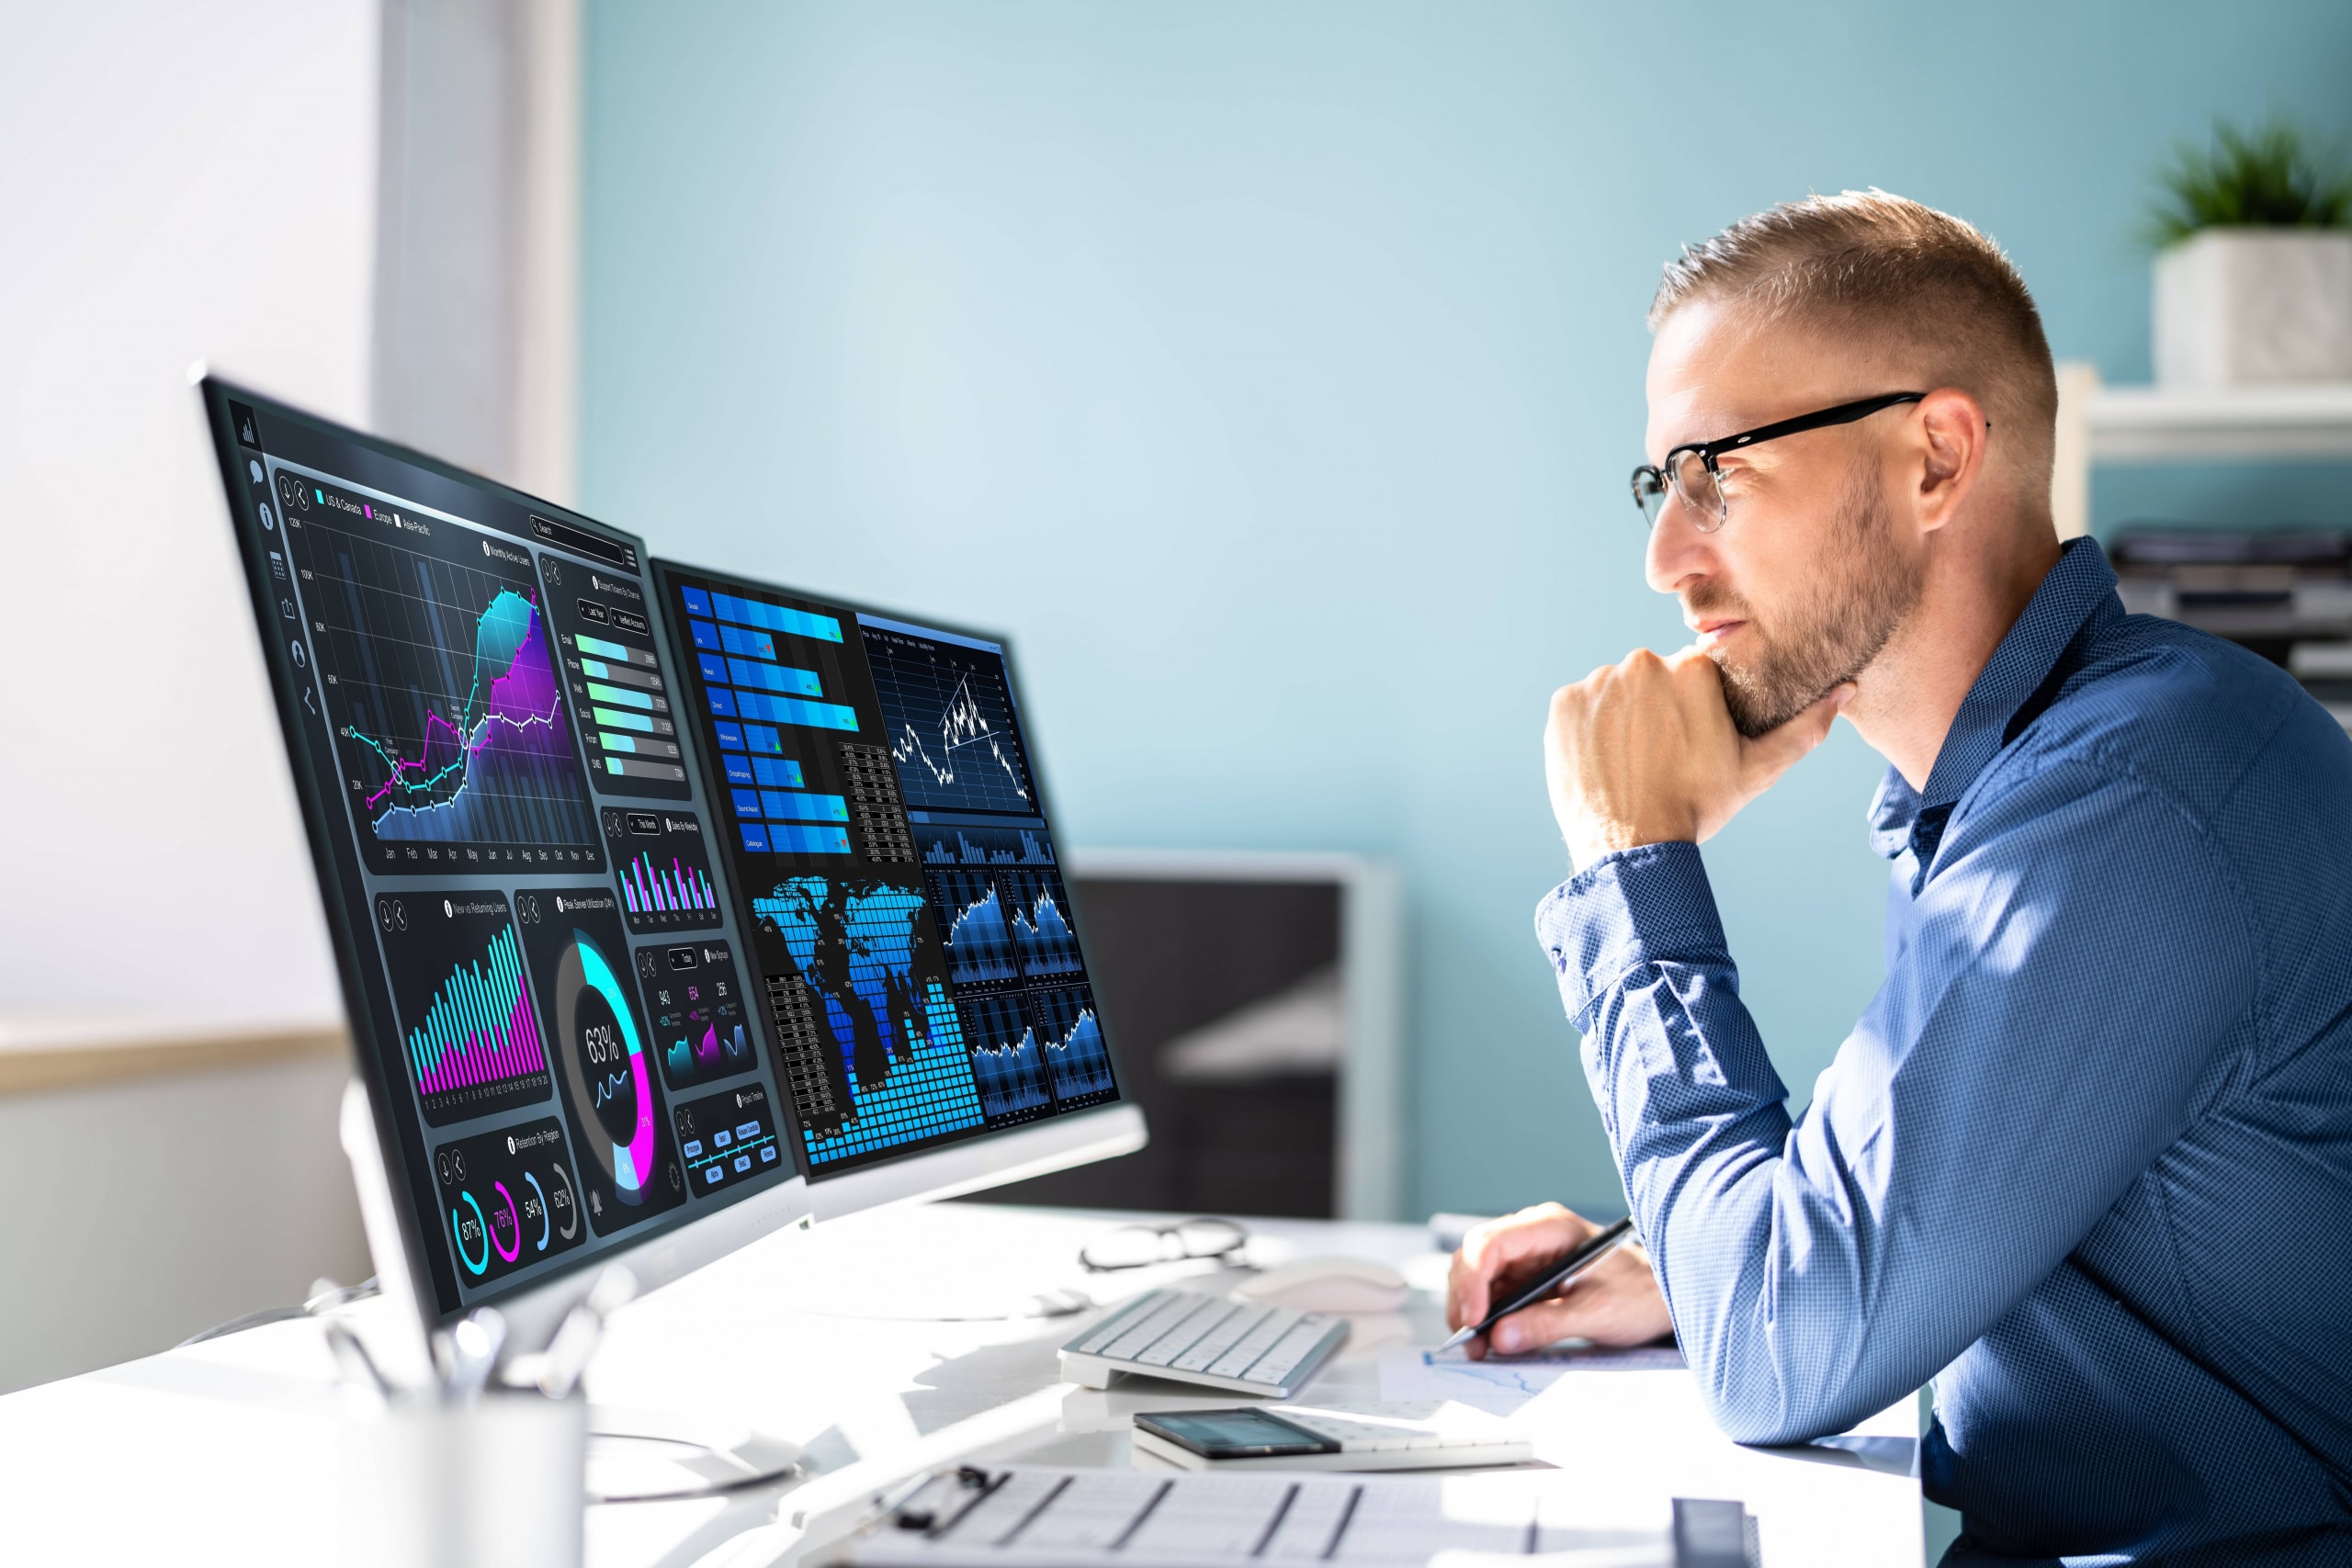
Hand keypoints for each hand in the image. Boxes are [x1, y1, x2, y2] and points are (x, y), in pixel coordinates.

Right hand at [1446, 1203, 1671, 1358]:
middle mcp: (1531, 1235)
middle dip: (1465, 1299)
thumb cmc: (1638, 1295)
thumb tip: (1500, 1337)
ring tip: (1479, 1348)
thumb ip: (1548, 1323)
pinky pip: (1491, 1293)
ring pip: (1476, 1276)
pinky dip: (1484, 1317)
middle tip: (1470, 1342)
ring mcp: (1526, 1256)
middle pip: (1474, 1257)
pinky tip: (1490, 1341)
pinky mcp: (1525, 1278)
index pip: (1492, 1243)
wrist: (1660, 1297)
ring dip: (1470, 1311)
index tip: (1476, 1319)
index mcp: (1550, 1228)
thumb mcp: (1598, 1312)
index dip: (1474, 1280)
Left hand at [1544, 648, 1848, 869]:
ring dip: (1623, 717)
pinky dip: (1589, 728)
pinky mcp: (1563, 705)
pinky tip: (1605, 760)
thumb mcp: (1757, 770)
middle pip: (1653, 678)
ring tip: (1633, 761)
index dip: (1696, 707)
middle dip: (1658, 708)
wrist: (1632, 848)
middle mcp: (1642, 663)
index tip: (1692, 740)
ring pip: (1616, 691)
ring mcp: (1598, 683)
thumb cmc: (1698, 807)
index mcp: (1692, 668)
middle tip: (1662, 755)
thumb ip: (1803, 727)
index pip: (1695, 673)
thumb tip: (1845, 689)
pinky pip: (1581, 706)